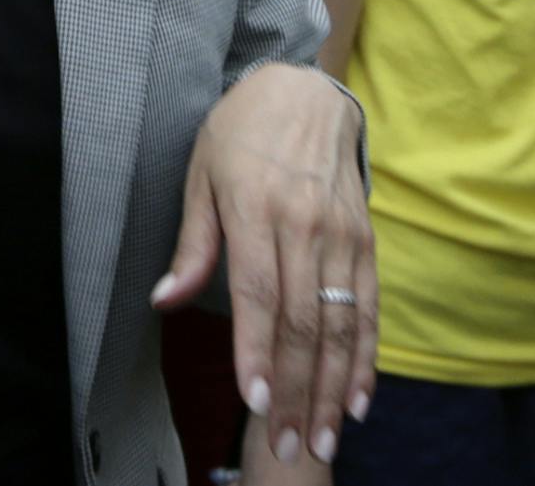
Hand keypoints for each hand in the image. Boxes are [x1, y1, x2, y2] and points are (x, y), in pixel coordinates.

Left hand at [152, 64, 373, 467]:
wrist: (305, 90)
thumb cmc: (240, 133)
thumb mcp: (201, 173)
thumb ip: (192, 243)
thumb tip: (166, 300)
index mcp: (255, 206)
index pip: (258, 292)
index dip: (257, 350)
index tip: (254, 400)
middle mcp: (304, 223)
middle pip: (303, 320)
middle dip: (294, 389)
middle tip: (286, 444)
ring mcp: (341, 233)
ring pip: (341, 322)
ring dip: (331, 387)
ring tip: (320, 438)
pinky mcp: (366, 238)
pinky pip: (369, 306)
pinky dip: (366, 357)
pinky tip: (356, 399)